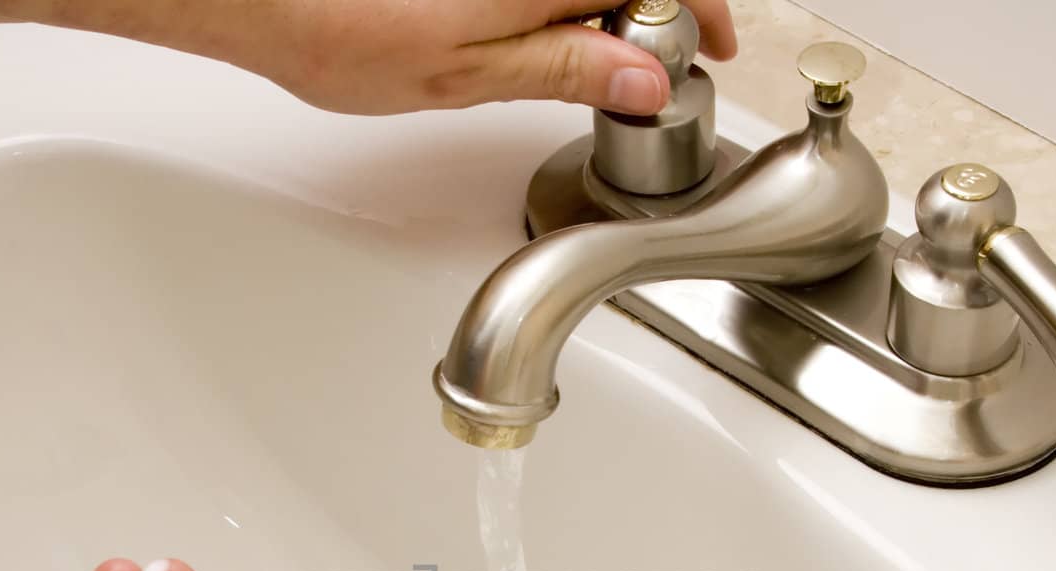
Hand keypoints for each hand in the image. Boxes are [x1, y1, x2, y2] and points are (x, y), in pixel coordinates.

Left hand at [40, 0, 737, 114]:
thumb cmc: (345, 31)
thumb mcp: (471, 75)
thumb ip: (568, 67)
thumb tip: (645, 79)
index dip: (706, 8)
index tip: (710, 48)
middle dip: (655, 12)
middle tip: (646, 68)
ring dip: (608, 7)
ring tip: (595, 55)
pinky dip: (563, 4)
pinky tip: (544, 29)